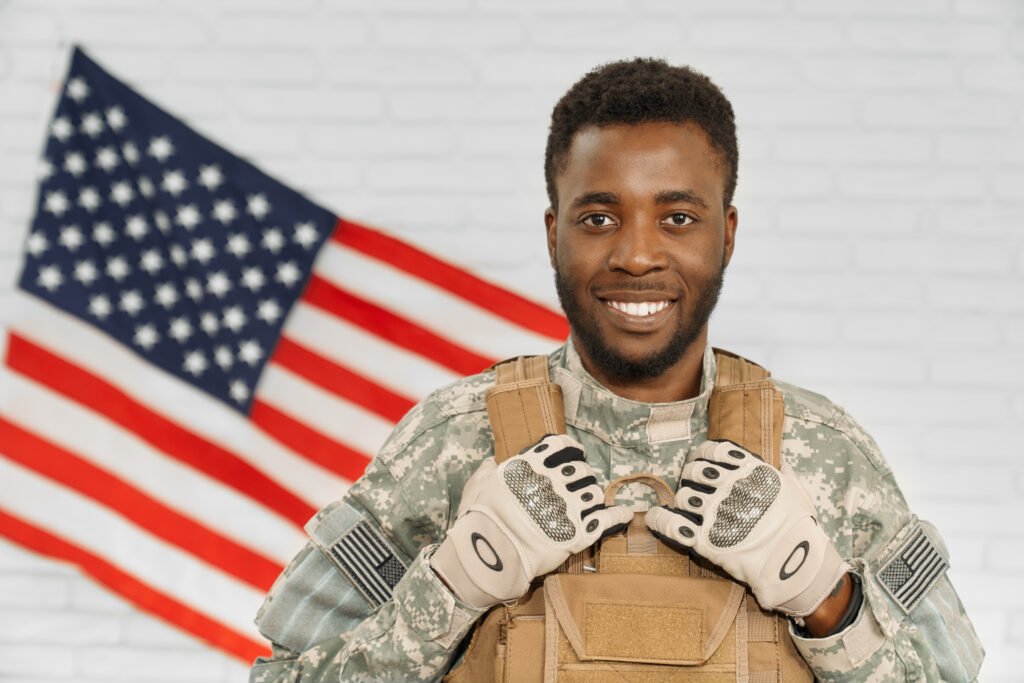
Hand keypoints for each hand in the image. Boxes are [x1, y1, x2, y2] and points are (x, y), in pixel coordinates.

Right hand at [431, 434, 632, 608]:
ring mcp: (568, 506)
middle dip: (581, 476)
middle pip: (581, 470)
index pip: (561, 445)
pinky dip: (618, 515)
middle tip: (577, 486)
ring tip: (586, 504)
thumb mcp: (476, 486)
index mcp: (531, 465)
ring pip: (594, 493)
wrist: (490, 554)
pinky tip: (624, 513)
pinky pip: (607, 519)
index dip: (571, 449)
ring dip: (591, 497)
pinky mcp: (578, 532)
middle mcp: (554, 480)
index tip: (575, 454)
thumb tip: (490, 462)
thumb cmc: (480, 520)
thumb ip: (486, 471)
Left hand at [645, 440, 848, 617]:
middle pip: (693, 472)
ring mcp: (716, 512)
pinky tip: (655, 518)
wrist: (797, 563)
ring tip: (686, 506)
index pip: (714, 450)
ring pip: (683, 496)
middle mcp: (729, 487)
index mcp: (750, 472)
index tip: (699, 459)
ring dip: (682, 500)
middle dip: (690, 477)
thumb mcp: (799, 494)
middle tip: (693, 486)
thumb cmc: (801, 529)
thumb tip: (784, 466)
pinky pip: (672, 524)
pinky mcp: (706, 539)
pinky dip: (660, 520)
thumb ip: (787, 477)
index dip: (702, 454)